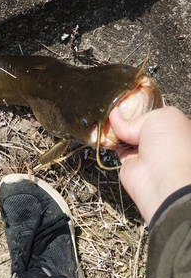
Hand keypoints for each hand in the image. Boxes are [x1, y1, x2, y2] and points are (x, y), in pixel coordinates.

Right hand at [109, 106, 190, 224]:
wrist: (163, 179)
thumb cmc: (172, 145)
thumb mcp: (158, 117)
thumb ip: (136, 116)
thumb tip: (115, 115)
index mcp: (174, 125)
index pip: (155, 110)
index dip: (141, 103)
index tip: (127, 97)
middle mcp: (161, 138)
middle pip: (139, 122)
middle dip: (127, 114)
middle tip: (114, 105)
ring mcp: (145, 150)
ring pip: (126, 133)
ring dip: (116, 126)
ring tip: (106, 114)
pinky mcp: (130, 161)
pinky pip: (117, 146)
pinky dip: (109, 139)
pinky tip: (104, 129)